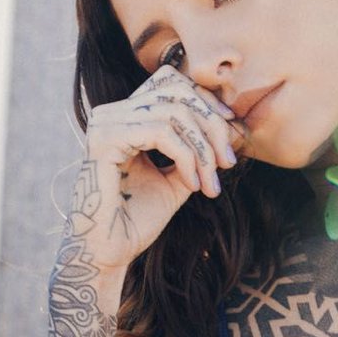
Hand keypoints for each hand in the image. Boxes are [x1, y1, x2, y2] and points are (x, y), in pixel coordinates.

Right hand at [71, 67, 242, 272]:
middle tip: (228, 162)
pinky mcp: (106, 139)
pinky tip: (193, 186)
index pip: (171, 84)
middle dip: (212, 125)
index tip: (232, 131)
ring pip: (173, 111)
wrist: (108, 252)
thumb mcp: (177, 179)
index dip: (205, 100)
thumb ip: (195, 151)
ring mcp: (105, 123)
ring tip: (211, 182)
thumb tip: (229, 127)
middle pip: (176, 92)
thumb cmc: (137, 220)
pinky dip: (186, 157)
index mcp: (125, 117)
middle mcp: (111, 113)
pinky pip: (162, 132)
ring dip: (202, 148)